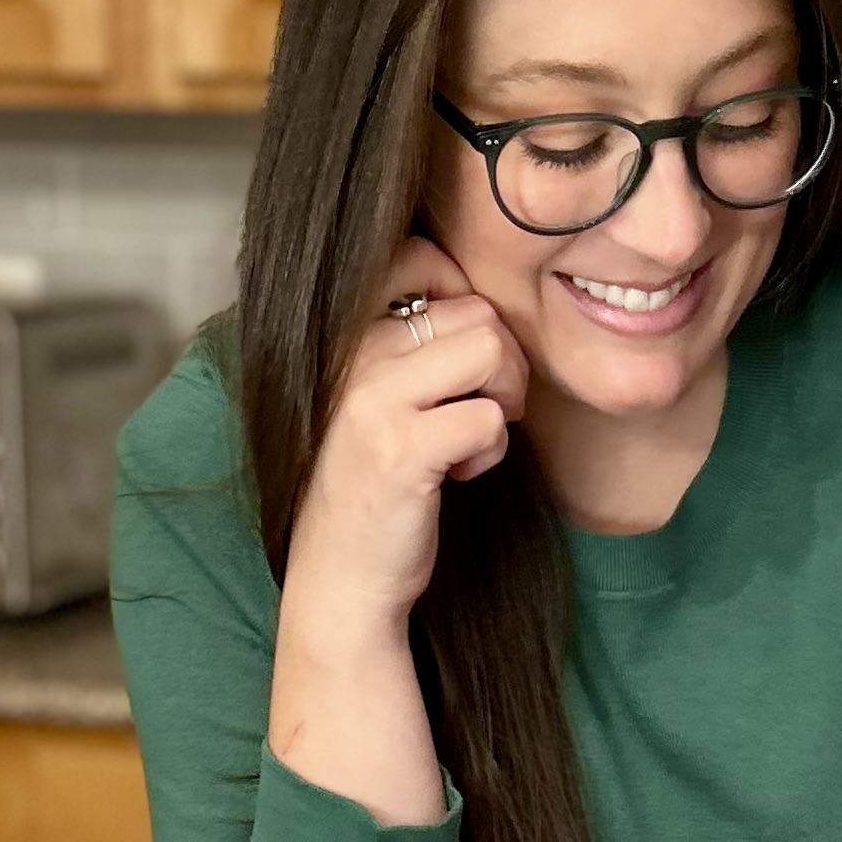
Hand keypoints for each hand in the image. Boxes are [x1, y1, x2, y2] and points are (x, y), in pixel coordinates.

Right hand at [267, 239, 527, 828]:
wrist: (343, 585)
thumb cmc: (375, 491)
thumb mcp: (382, 400)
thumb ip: (415, 344)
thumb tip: (485, 298)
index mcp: (341, 335)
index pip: (417, 256)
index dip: (462, 292)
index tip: (463, 354)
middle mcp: (349, 357)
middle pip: (476, 310)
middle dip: (500, 364)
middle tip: (478, 413)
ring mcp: (370, 403)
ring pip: (489, 349)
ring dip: (500, 401)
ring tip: (466, 443)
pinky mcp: (400, 451)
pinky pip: (487, 417)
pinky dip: (490, 450)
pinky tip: (458, 476)